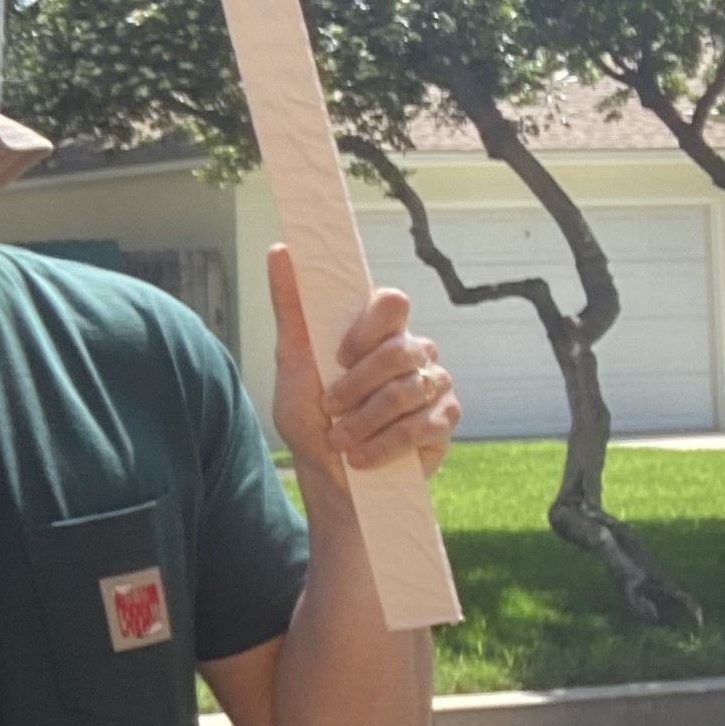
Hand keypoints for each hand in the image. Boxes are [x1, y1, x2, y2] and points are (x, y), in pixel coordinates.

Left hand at [266, 247, 458, 481]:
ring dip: (366, 420)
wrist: (328, 474)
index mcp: (378, 330)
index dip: (369, 328)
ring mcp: (433, 383)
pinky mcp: (444, 419)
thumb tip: (280, 251)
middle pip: (401, 350)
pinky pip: (425, 424)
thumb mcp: (292, 362)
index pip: (392, 302)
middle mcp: (412, 350)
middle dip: (358, 386)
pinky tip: (363, 457)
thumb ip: (291, 307)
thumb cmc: (311, 416)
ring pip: (409, 390)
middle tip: (330, 408)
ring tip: (340, 440)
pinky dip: (387, 443)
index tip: (339, 356)